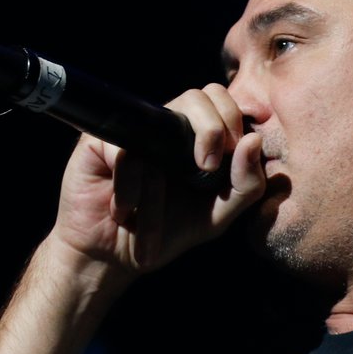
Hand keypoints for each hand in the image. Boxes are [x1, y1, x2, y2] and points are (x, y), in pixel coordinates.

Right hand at [48, 83, 265, 279]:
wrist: (115, 256)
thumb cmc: (168, 231)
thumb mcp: (218, 216)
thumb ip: (246, 184)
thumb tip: (254, 140)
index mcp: (198, 138)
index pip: (223, 103)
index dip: (233, 122)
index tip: (227, 160)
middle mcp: (167, 128)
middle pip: (198, 97)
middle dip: (211, 130)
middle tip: (207, 167)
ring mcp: (133, 131)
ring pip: (159, 127)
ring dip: (162, 181)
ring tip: (152, 211)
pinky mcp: (98, 142)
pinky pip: (123, 154)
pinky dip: (129, 190)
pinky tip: (125, 211)